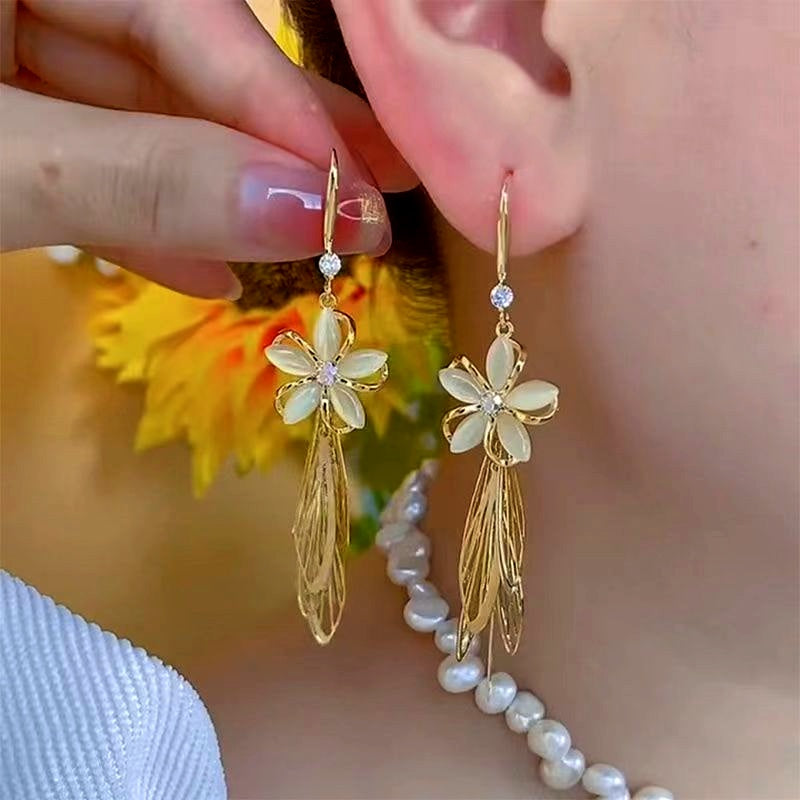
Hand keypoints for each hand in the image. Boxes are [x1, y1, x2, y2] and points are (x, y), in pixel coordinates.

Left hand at [0, 0, 413, 297]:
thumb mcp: (2, 170)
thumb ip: (148, 180)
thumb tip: (308, 210)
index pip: (189, 12)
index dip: (280, 105)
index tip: (355, 193)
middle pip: (181, 63)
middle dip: (274, 144)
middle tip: (376, 191)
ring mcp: (6, 63)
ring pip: (143, 125)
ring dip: (225, 198)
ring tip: (319, 237)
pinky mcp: (7, 138)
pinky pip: (94, 171)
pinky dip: (150, 226)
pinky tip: (215, 275)